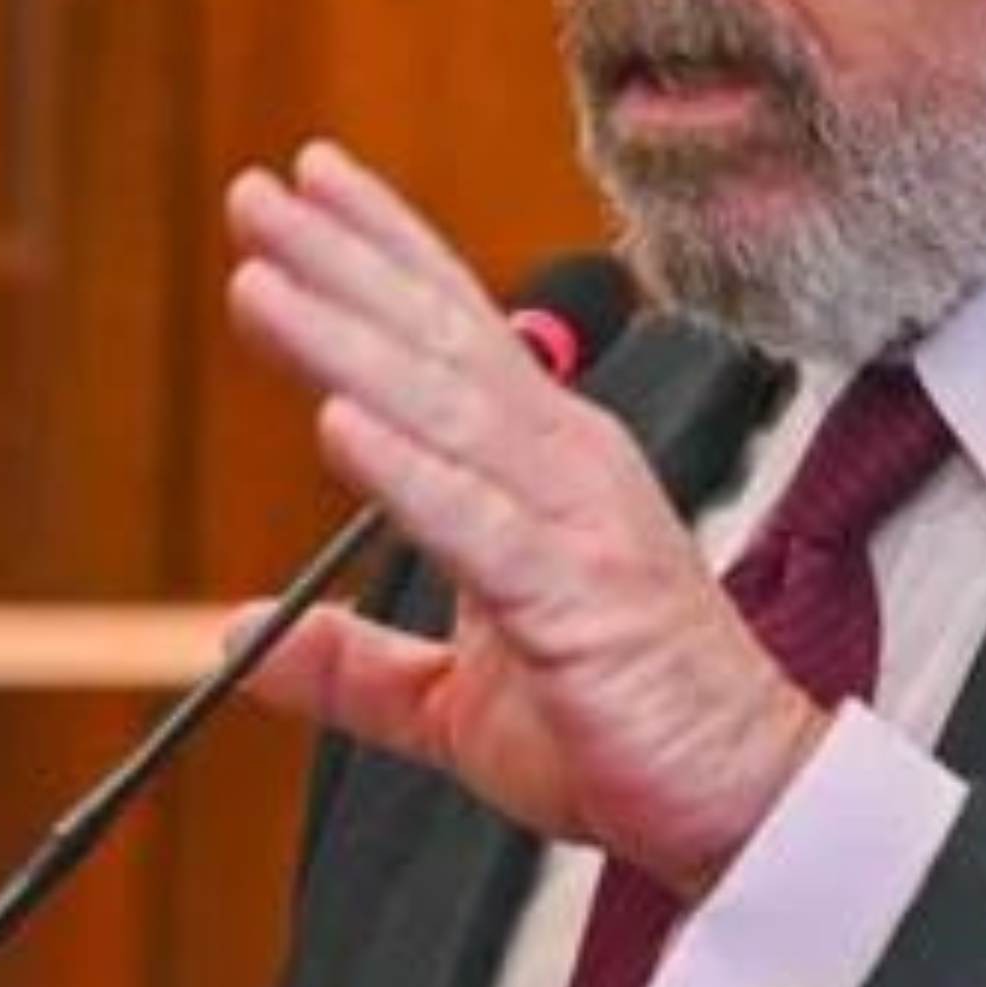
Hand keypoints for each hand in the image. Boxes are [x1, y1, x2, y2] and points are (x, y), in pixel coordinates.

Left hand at [222, 142, 823, 894]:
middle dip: (343, 261)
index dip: (379, 251)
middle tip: (257, 193)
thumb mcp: (453, 700)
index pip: (452, 333)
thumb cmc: (621, 732)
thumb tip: (243, 640)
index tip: (304, 185)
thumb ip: (352, 665)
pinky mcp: (578, 595)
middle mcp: (567, 465)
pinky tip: (337, 421)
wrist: (742, 802)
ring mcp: (577, 522)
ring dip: (347, 339)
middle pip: (438, 341)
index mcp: (547, 468)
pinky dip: (404, 469)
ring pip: (444, 409)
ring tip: (262, 282)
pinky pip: (477, 520)